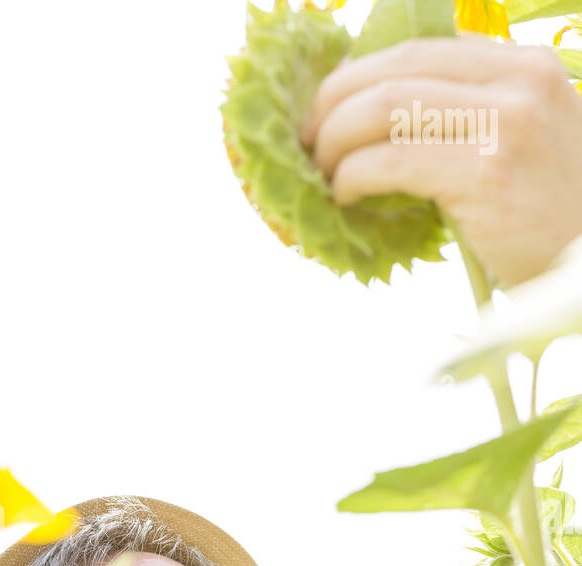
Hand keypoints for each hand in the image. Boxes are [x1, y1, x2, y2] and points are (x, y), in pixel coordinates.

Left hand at [299, 34, 581, 286]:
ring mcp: (506, 122)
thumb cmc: (551, 222)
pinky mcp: (488, 172)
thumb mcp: (522, 146)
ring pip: (384, 106)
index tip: (329, 113)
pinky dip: (353, 175)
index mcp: (523, 66)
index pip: (419, 50)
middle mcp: (518, 81)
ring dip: (334, 140)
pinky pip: (392, 159)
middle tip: (308, 142)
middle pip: (393, 68)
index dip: (359, 78)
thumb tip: (376, 122)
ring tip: (323, 172)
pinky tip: (346, 195)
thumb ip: (469, 121)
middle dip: (333, 103)